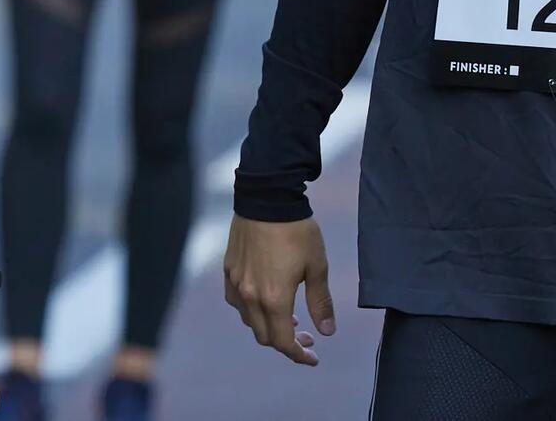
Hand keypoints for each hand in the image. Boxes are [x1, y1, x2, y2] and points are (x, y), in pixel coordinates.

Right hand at [223, 213, 335, 365]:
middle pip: (264, 336)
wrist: (266, 198)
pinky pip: (235, 300)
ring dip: (267, 326)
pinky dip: (249, 309)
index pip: (284, 342)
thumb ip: (321, 303)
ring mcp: (236, 282)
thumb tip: (327, 332)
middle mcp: (250, 295)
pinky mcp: (228, 268)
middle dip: (286, 343)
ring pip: (248, 320)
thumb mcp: (316, 267)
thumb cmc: (297, 232)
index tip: (313, 357)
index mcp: (274, 299)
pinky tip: (261, 298)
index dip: (299, 355)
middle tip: (306, 335)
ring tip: (286, 316)